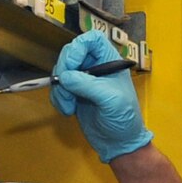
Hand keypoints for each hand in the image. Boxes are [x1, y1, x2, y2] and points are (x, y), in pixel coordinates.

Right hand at [49, 30, 152, 161]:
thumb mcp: (111, 100)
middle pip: (71, 53)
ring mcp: (84, 80)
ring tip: (69, 105)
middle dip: (64, 70)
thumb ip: (88, 85)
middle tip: (67, 88)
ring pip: (61, 72)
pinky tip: (68, 110)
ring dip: (60, 89)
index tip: (72, 64)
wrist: (118, 143)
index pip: (92, 39)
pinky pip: (58, 88)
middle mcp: (96, 66)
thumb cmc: (123, 119)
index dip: (79, 47)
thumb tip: (65, 77)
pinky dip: (58, 98)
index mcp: (110, 61)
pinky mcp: (74, 93)